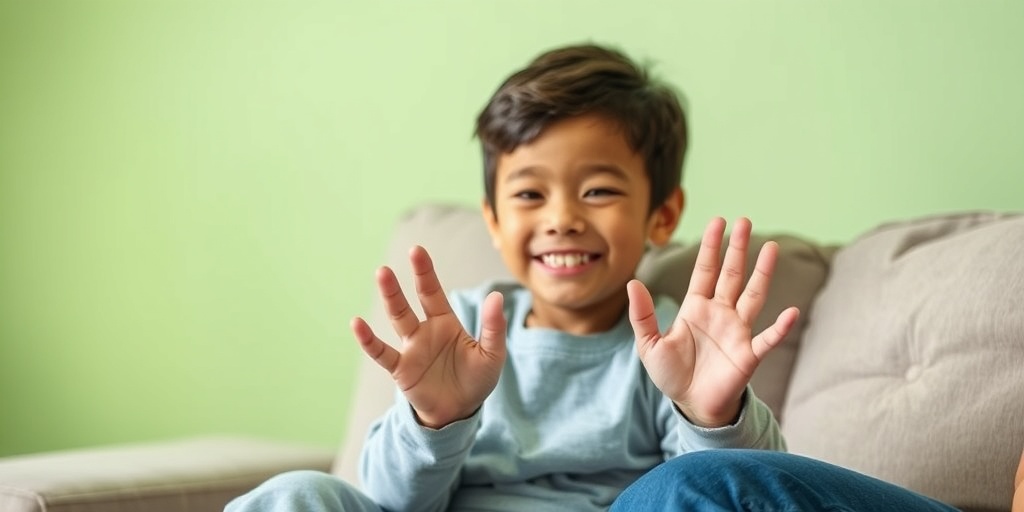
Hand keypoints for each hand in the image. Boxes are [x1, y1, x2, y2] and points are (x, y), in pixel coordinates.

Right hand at [350, 246, 506, 428]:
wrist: (460, 412)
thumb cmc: (476, 380)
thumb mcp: (492, 354)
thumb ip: (494, 327)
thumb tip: (496, 296)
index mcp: (445, 323)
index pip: (432, 292)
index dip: (425, 273)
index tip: (416, 251)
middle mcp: (424, 331)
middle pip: (410, 302)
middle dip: (402, 282)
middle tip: (392, 263)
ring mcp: (410, 349)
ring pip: (397, 319)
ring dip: (390, 298)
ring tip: (382, 276)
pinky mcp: (401, 369)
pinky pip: (382, 352)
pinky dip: (368, 340)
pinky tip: (357, 324)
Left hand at [627, 217, 798, 426]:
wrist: (691, 405)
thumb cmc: (672, 374)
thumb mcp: (649, 344)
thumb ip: (642, 314)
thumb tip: (633, 283)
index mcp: (696, 308)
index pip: (706, 270)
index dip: (711, 247)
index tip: (718, 221)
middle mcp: (720, 313)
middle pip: (732, 275)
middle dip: (738, 249)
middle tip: (746, 221)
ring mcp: (738, 332)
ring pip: (754, 296)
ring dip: (763, 273)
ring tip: (772, 248)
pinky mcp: (749, 355)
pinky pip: (768, 339)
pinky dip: (780, 327)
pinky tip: (791, 312)